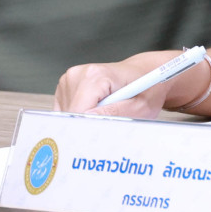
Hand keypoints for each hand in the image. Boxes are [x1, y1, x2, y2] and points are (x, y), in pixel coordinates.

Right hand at [55, 51, 186, 118]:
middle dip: (87, 125)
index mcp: (95, 75)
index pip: (78, 112)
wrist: (143, 74)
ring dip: (84, 121)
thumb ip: (114, 114)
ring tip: (106, 112)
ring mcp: (70, 80)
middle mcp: (78, 75)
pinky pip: (65, 112)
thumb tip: (89, 120)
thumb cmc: (145, 89)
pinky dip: (79, 117)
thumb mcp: (139, 107)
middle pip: (70, 115)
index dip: (88, 128)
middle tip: (110, 124)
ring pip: (67, 116)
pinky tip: (96, 110)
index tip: (99, 136)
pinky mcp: (66, 88)